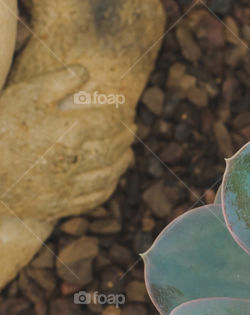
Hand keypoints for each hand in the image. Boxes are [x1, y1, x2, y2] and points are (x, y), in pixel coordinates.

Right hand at [0, 64, 133, 219]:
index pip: (109, 123)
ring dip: (122, 164)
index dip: (121, 117)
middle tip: (132, 132)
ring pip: (108, 175)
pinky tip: (110, 179)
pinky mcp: (59, 205)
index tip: (127, 113)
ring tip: (128, 154)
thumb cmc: (0, 124)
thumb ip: (58, 80)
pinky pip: (93, 198)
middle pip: (112, 149)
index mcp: (69, 131)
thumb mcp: (26, 94)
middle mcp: (73, 160)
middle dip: (126, 139)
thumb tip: (87, 71)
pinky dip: (108, 187)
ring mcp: (67, 186)